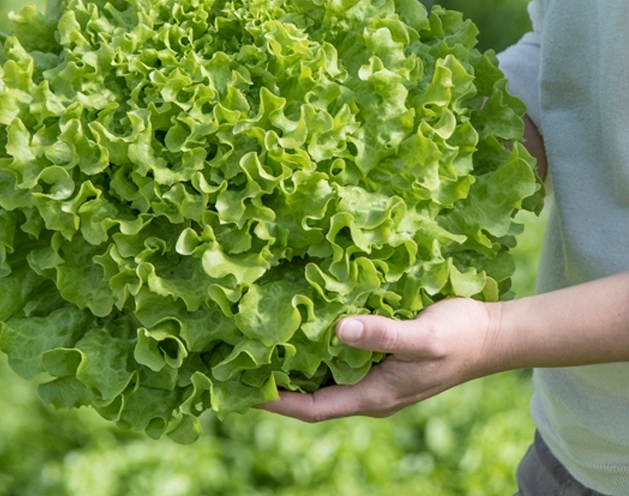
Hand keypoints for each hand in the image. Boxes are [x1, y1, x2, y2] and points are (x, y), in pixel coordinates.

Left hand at [260, 297, 499, 421]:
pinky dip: (316, 346)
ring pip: (324, 376)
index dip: (276, 401)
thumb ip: (382, 335)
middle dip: (277, 383)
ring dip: (293, 364)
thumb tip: (337, 330)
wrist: (493, 334)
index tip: (241, 389)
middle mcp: (369, 389)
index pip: (312, 408)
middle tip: (239, 361)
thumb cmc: (461, 337)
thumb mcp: (423, 337)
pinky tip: (301, 324)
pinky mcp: (381, 356)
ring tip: (258, 343)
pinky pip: (339, 357)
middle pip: (312, 395)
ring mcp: (375, 374)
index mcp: (374, 395)